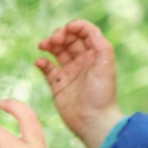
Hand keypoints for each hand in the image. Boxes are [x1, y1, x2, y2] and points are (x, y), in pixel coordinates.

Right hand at [36, 20, 121, 147]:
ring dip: (49, 44)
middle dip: (60, 35)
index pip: (85, 33)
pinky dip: (42, 62)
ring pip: (57, 51)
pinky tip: (41, 62)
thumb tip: (85, 28)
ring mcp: (69, 72)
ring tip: (43, 45)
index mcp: (95, 55)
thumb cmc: (102, 94)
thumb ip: (100, 43)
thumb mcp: (106, 64)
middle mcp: (83, 61)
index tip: (67, 29)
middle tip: (54, 40)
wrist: (93, 121)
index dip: (75, 27)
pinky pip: (47, 68)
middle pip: (69, 39)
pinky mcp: (58, 84)